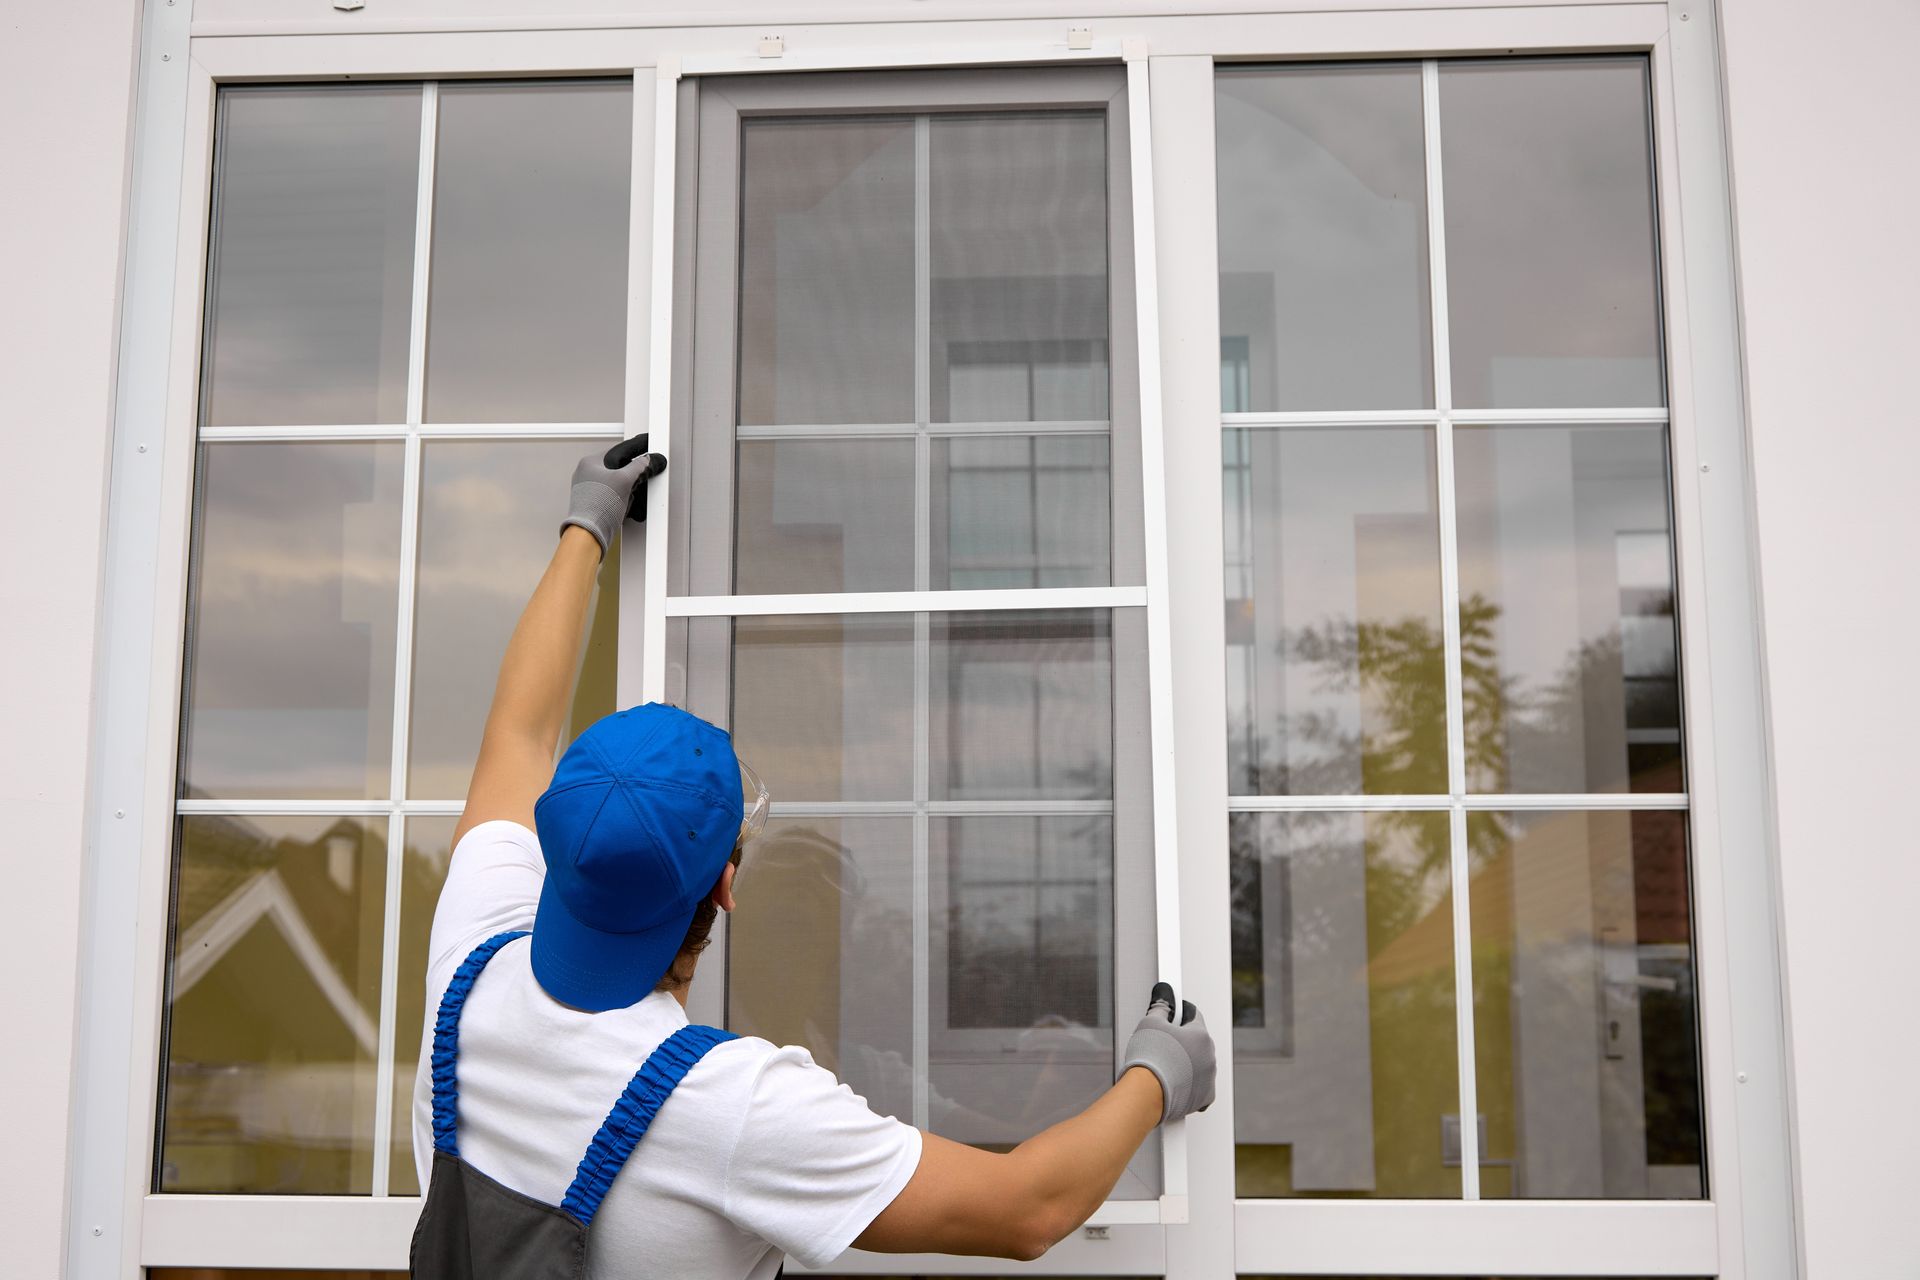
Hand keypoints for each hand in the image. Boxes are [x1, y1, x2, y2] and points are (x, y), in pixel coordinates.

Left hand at [559, 447, 647, 554]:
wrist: (589, 531)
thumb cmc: (598, 507)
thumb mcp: (625, 480)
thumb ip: (638, 466)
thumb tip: (645, 460)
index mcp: (589, 463)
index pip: (616, 452)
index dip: (632, 456)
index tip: (642, 459)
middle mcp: (585, 474)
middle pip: (615, 469)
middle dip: (628, 477)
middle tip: (634, 483)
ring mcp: (587, 489)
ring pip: (613, 484)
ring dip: (624, 490)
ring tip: (625, 498)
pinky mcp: (592, 502)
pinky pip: (609, 496)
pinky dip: (618, 500)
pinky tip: (621, 506)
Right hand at [1119, 983, 1215, 1122]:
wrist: (1146, 1093)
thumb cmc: (1150, 1060)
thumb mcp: (1150, 1022)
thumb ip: (1161, 1007)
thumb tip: (1164, 994)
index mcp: (1201, 1035)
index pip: (1194, 1015)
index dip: (1180, 1012)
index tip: (1172, 1013)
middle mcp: (1210, 1056)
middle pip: (1197, 1041)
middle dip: (1182, 1040)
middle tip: (1162, 1042)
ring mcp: (1209, 1078)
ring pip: (1199, 1064)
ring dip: (1186, 1062)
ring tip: (1164, 1065)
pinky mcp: (1205, 1097)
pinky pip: (1200, 1086)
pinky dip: (1189, 1084)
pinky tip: (1174, 1082)